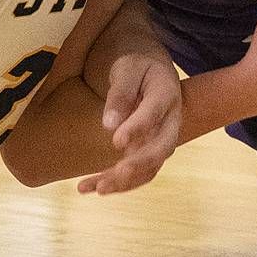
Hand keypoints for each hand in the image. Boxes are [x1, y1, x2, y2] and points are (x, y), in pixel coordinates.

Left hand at [77, 40, 181, 194]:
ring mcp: (161, 140)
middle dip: (140, 164)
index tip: (116, 141)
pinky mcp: (147, 152)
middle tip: (117, 173)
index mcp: (167, 93)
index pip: (154, 113)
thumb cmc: (138, 68)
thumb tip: (109, 125)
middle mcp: (170, 121)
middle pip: (162, 148)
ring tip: (96, 188)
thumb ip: (120, 93)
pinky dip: (114, 183)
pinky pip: (136, 173)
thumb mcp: (127, 69)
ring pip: (150, 168)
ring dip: (125, 182)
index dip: (137, 128)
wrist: (151, 73)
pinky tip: (86, 188)